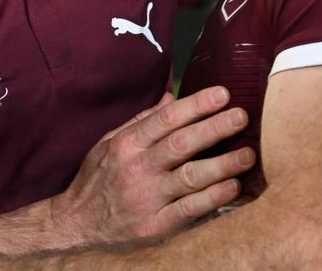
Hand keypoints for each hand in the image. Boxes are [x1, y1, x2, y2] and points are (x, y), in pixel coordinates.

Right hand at [49, 86, 253, 244]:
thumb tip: (171, 97)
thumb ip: (142, 122)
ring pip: (189, 177)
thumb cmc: (97, 181)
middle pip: (181, 144)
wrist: (74, 226)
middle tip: (242, 116)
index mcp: (126, 145)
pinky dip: (212, 198)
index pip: (166, 120)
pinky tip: (232, 187)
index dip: (196, 105)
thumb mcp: (110, 144)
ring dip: (222, 164)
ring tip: (248, 154)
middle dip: (214, 128)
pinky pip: (188, 210)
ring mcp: (146, 199)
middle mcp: (136, 169)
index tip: (223, 94)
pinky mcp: (153, 227)